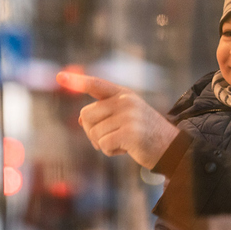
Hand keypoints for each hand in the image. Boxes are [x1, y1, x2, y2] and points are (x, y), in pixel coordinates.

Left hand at [57, 71, 179, 168]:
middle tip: (112, 137)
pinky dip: (111, 151)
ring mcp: (129, 116)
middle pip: (86, 115)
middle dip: (92, 131)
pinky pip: (104, 145)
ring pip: (94, 133)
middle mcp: (126, 101)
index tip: (59, 77)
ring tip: (124, 141)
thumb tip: (80, 119)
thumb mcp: (124, 118)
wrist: (171, 148)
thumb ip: (104, 114)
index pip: (96, 85)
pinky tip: (127, 149)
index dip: (77, 81)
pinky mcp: (131, 132)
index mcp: (123, 94)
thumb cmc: (143, 133)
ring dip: (104, 143)